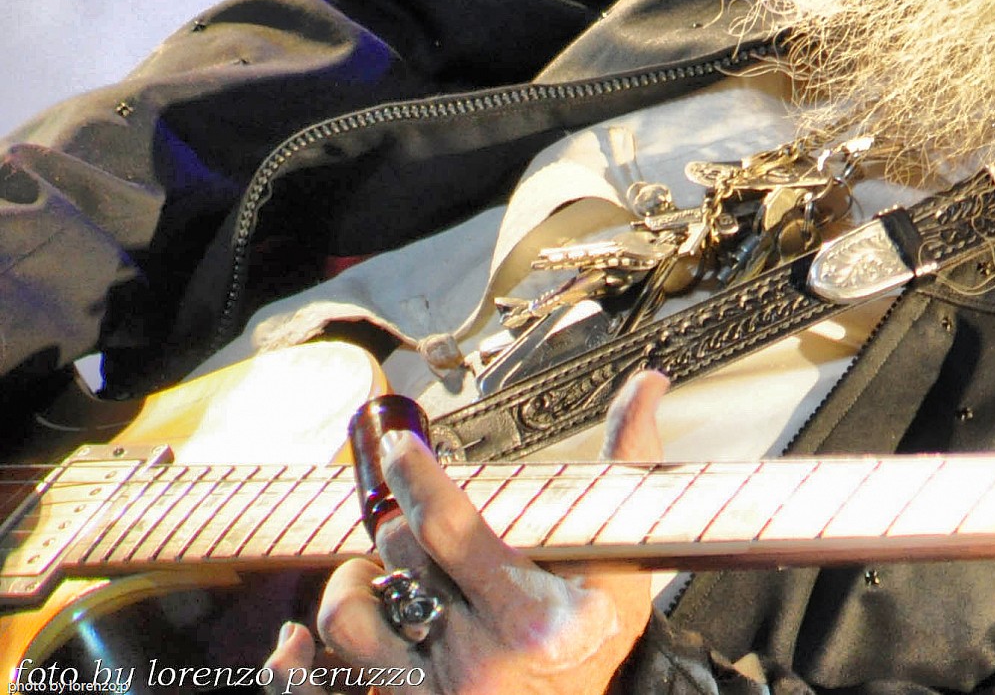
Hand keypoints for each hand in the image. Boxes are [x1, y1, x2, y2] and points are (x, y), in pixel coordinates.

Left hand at [264, 370, 671, 694]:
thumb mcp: (624, 564)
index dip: (414, 477)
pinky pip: (321, 688)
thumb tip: (647, 383)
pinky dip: (295, 665)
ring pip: (351, 618)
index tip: (400, 446)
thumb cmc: (598, 642)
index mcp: (532, 616)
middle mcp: (479, 659)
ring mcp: (436, 694)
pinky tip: (295, 645)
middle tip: (410, 515)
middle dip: (398, 525)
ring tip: (373, 569)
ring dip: (352, 581)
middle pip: (402, 561)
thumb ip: (630, 467)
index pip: (451, 528)